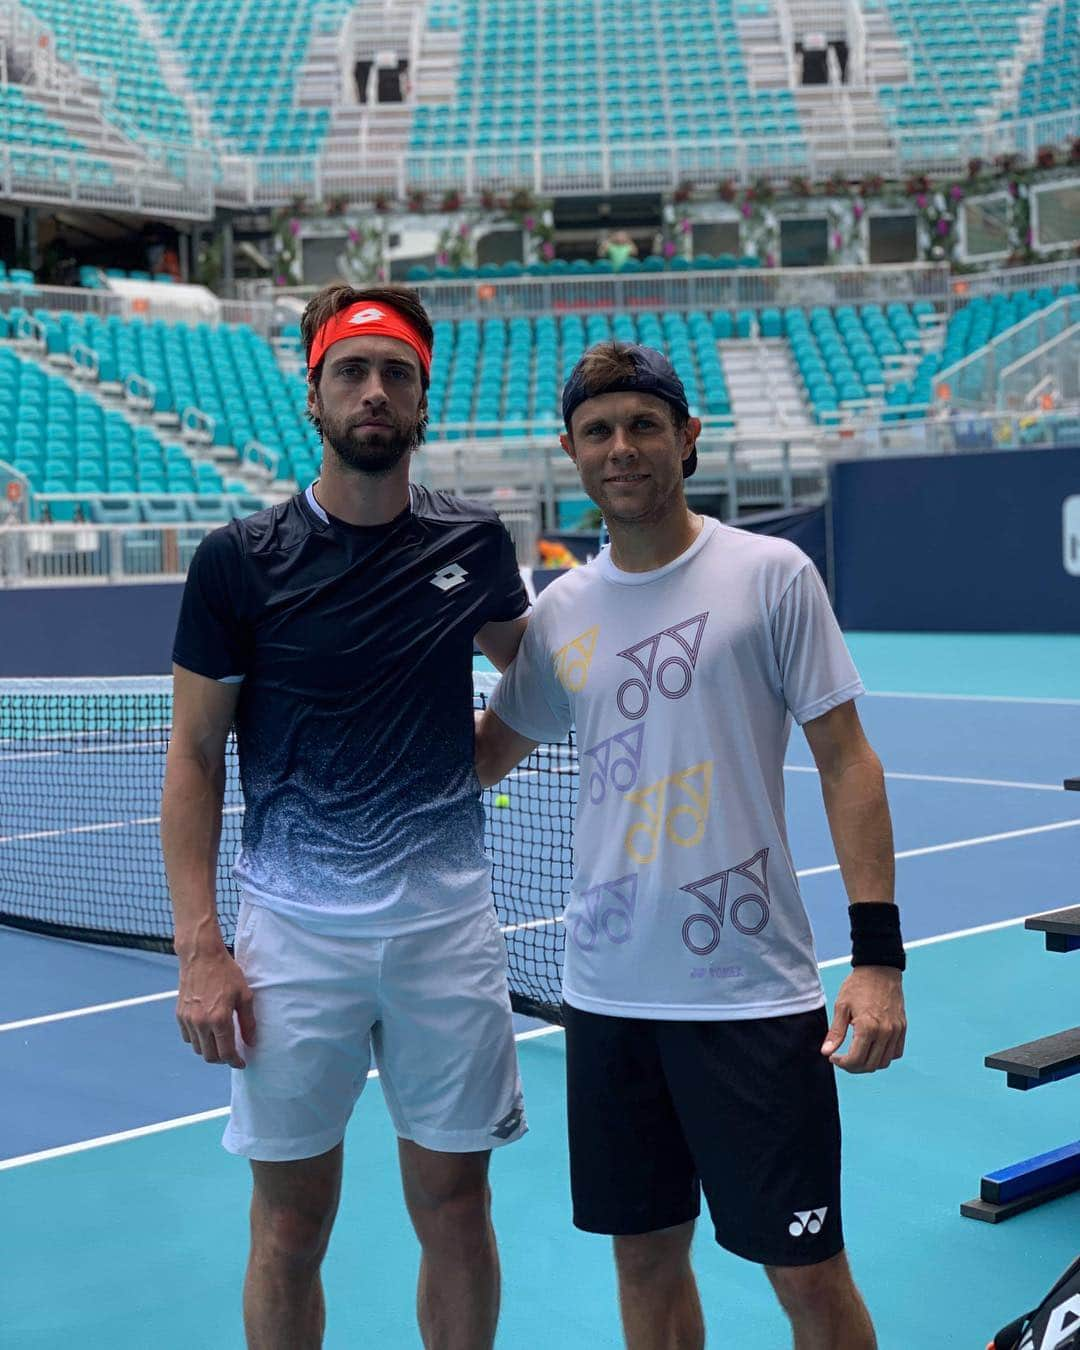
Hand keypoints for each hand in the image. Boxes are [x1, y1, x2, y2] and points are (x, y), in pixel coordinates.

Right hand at [176, 946, 255, 1068]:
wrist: (201, 956)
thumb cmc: (225, 972)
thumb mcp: (244, 994)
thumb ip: (248, 1021)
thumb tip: (250, 1041)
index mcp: (219, 1019)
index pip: (226, 1052)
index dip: (235, 1061)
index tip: (241, 1062)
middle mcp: (201, 1023)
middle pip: (210, 1056)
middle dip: (222, 1059)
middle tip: (231, 1054)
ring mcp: (188, 1020)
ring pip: (198, 1049)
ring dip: (209, 1050)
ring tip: (220, 1042)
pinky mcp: (180, 1015)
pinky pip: (188, 1037)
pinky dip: (197, 1040)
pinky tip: (207, 1032)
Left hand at [821, 967, 905, 1072]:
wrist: (879, 969)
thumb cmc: (858, 986)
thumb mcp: (841, 1006)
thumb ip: (836, 1032)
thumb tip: (826, 1051)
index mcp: (867, 1027)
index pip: (856, 1060)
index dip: (843, 1064)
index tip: (833, 1057)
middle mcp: (885, 1032)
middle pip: (870, 1065)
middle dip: (854, 1067)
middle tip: (843, 1059)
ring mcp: (896, 1031)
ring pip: (884, 1062)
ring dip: (869, 1064)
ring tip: (856, 1055)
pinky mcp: (902, 1028)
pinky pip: (896, 1052)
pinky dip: (884, 1056)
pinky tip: (872, 1049)